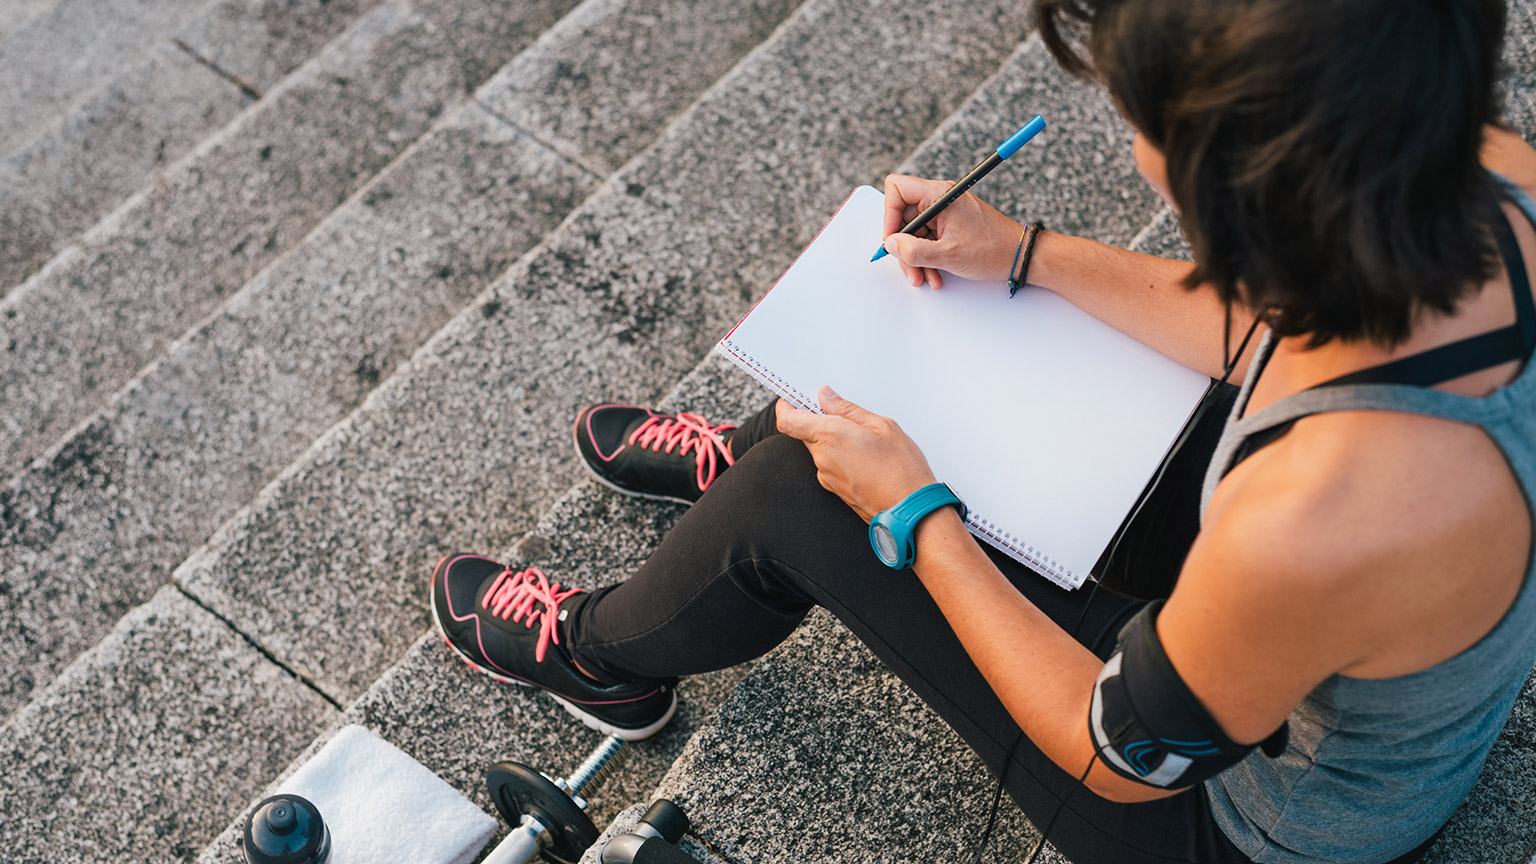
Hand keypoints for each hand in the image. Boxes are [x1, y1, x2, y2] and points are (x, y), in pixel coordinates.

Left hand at [775, 386, 937, 521]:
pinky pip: (828, 465)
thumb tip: (826, 397)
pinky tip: (863, 456)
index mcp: (830, 436)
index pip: (788, 420)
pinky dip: (839, 456)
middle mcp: (822, 458)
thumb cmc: (901, 469)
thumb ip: (848, 409)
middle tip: (841, 414)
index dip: (786, 406)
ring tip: (862, 438)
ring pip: (818, 449)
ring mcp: (826, 476)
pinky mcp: (833, 490)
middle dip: (817, 421)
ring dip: (831, 440)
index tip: (795, 398)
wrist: (909, 510)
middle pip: (803, 433)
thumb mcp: (882, 426)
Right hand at [881, 174, 1026, 289]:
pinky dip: (927, 257)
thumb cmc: (992, 249)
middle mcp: (940, 199)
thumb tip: (891, 245)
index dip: (889, 214)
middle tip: (910, 267)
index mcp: (939, 195)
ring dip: (916, 257)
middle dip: (904, 246)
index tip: (893, 239)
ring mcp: (945, 212)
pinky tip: (935, 274)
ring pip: (914, 232)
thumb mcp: (947, 255)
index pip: (897, 188)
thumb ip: (913, 250)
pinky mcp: (950, 224)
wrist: (1019, 256)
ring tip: (925, 277)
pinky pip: (927, 238)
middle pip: (903, 216)